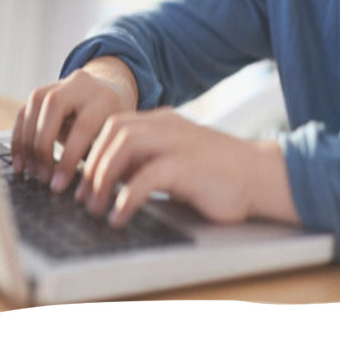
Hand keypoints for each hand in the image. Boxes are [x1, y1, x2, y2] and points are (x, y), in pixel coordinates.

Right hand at [11, 57, 138, 191]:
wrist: (112, 92)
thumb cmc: (115, 125)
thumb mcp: (116, 138)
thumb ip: (101, 157)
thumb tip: (88, 193)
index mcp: (105, 97)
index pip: (83, 126)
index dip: (68, 158)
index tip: (59, 185)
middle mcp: (83, 84)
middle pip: (53, 107)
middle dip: (42, 146)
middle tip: (41, 177)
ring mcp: (61, 83)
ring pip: (35, 103)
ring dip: (27, 141)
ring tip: (29, 171)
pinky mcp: (44, 90)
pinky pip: (25, 110)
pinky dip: (19, 136)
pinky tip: (20, 160)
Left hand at [73, 109, 300, 227]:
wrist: (260, 176)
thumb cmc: (217, 175)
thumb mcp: (175, 162)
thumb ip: (146, 163)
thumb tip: (108, 181)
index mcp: (163, 123)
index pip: (114, 125)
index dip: (91, 152)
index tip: (79, 184)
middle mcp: (168, 127)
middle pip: (114, 131)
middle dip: (91, 165)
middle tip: (81, 198)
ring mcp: (179, 143)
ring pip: (125, 144)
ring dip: (102, 177)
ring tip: (96, 208)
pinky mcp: (189, 166)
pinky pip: (148, 175)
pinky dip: (127, 197)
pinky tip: (120, 217)